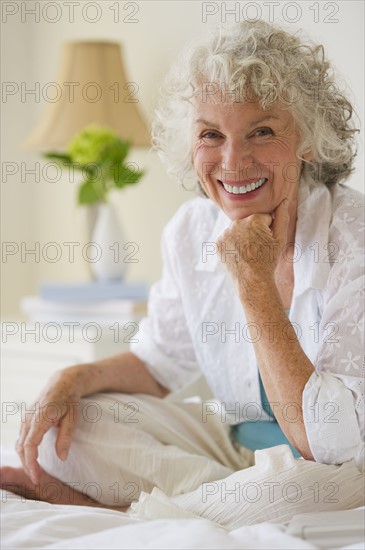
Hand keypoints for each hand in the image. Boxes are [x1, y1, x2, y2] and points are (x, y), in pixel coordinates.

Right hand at [16, 366, 84, 483]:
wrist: (63, 383)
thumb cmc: (69, 400)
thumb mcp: (73, 418)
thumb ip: (66, 438)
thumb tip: (62, 458)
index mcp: (40, 418)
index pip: (30, 445)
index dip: (31, 463)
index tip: (37, 477)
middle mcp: (29, 418)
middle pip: (22, 447)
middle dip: (27, 465)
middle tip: (37, 479)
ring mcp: (26, 417)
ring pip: (19, 443)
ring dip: (25, 458)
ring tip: (35, 472)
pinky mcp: (26, 418)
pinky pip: (22, 437)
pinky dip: (25, 449)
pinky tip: (32, 458)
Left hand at [216, 199, 289, 290]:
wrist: (252, 281)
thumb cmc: (268, 260)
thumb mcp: (280, 239)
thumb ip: (282, 217)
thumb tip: (284, 200)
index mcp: (254, 219)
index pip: (264, 219)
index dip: (268, 231)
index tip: (266, 244)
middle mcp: (237, 223)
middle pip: (249, 223)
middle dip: (254, 233)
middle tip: (257, 250)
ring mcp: (225, 233)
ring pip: (238, 231)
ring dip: (242, 238)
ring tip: (247, 253)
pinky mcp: (217, 243)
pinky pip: (228, 239)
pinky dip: (232, 245)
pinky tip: (238, 255)